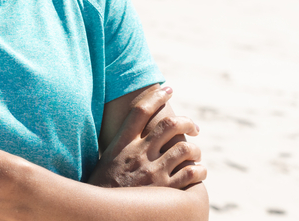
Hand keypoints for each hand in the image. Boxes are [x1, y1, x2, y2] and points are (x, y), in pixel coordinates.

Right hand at [89, 85, 206, 189]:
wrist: (98, 214)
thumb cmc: (101, 188)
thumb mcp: (105, 161)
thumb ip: (120, 147)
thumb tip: (136, 137)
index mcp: (122, 144)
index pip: (140, 111)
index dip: (156, 96)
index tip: (168, 89)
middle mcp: (138, 154)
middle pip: (169, 125)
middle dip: (187, 122)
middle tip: (195, 127)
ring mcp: (152, 172)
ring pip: (184, 148)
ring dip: (195, 149)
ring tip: (196, 153)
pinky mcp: (165, 190)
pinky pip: (190, 174)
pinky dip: (199, 170)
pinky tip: (199, 172)